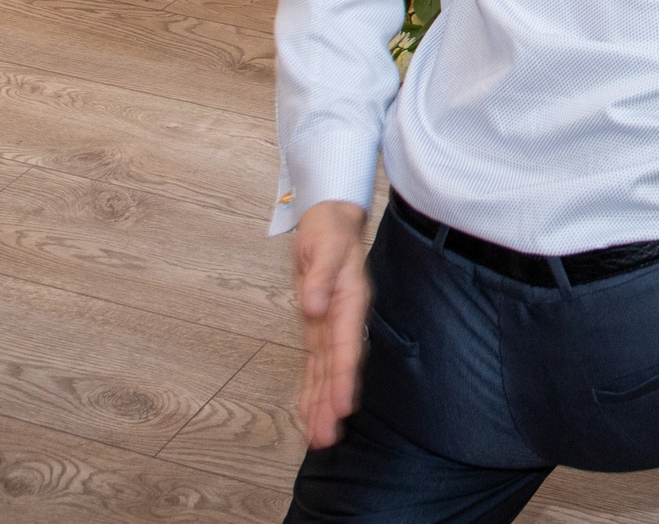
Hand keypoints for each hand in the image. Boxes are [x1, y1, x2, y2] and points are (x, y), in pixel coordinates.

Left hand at [292, 200, 370, 447]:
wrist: (329, 219)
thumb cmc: (330, 230)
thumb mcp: (323, 246)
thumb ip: (320, 277)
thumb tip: (313, 306)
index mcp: (349, 302)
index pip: (346, 346)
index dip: (344, 378)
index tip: (343, 407)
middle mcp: (341, 319)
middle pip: (336, 369)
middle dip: (331, 404)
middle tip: (326, 438)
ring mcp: (329, 325)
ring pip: (326, 372)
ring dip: (322, 404)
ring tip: (319, 438)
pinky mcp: (317, 326)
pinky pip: (315, 363)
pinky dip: (312, 388)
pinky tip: (310, 411)